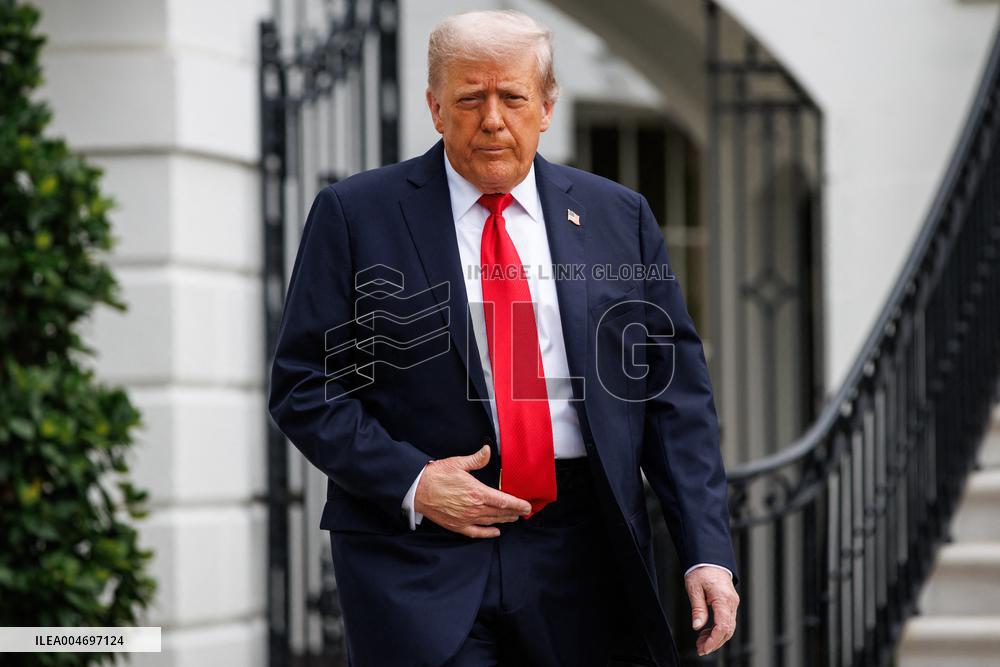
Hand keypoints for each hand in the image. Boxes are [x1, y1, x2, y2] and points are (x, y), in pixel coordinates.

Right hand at [413, 444, 531, 537]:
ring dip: (504, 520)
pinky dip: (488, 533)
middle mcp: (474, 508)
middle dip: (514, 512)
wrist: (416, 489)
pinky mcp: (457, 525)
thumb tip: (487, 450)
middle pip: (500, 512)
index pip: (504, 501)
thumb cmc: (436, 475)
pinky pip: (476, 532)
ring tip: (513, 518)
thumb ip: (476, 459)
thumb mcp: (457, 463)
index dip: (518, 504)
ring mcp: (466, 518)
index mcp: (477, 492)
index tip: (527, 506)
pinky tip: (496, 532)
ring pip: (491, 521)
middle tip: (524, 511)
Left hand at [685, 566, 738, 656]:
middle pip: (727, 630)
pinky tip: (706, 633)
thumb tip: (697, 626)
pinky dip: (717, 630)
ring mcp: (732, 604)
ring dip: (715, 638)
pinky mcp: (730, 604)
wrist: (710, 559)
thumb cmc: (701, 570)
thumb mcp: (694, 588)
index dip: (713, 640)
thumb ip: (697, 608)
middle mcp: (731, 603)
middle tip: (700, 649)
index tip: (703, 648)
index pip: (723, 626)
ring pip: (728, 628)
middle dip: (714, 643)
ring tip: (700, 642)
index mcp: (723, 598)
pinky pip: (726, 621)